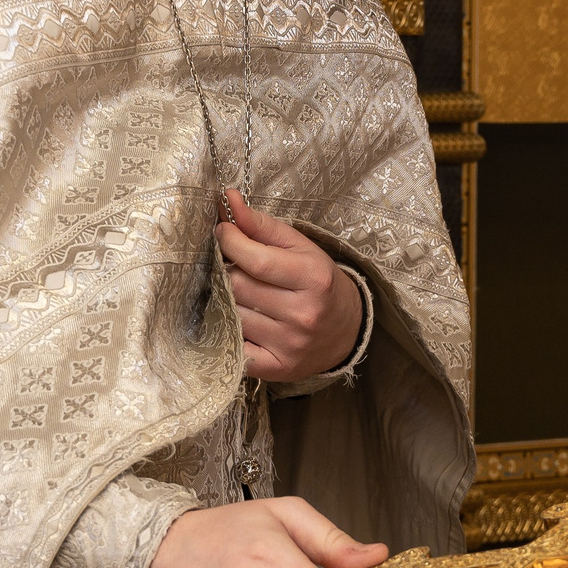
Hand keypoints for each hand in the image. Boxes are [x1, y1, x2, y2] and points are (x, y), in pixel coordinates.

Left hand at [217, 187, 361, 381]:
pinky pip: (234, 346)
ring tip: (240, 293)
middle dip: (227, 271)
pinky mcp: (276, 368)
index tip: (222, 232)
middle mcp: (303, 314)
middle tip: (233, 265)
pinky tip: (239, 319)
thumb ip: (261, 224)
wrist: (345, 330)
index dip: (229, 242)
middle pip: (238, 287)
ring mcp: (289, 344)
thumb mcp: (298, 247)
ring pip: (232, 314)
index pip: (256, 259)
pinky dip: (229, 330)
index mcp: (313, 278)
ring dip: (227, 300)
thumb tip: (227, 199)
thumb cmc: (317, 281)